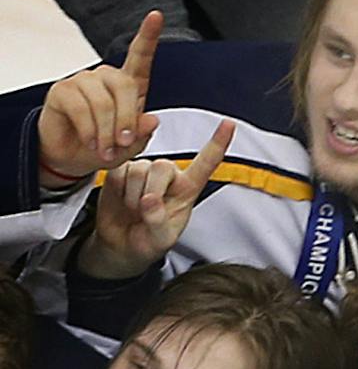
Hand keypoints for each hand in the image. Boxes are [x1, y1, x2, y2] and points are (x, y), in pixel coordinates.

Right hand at [37, 10, 162, 184]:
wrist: (73, 157)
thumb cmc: (107, 148)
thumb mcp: (131, 147)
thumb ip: (143, 134)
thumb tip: (152, 119)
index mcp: (130, 86)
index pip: (140, 57)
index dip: (148, 36)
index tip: (156, 15)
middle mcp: (106, 77)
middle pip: (125, 86)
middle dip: (128, 119)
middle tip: (124, 143)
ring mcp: (83, 80)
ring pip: (103, 102)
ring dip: (107, 132)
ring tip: (106, 150)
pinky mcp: (62, 90)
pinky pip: (81, 109)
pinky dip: (90, 131)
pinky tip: (90, 142)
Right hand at [78, 118, 235, 280]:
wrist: (122, 244)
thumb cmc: (149, 240)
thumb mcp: (161, 238)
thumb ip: (158, 221)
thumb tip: (149, 201)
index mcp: (188, 188)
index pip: (205, 164)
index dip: (217, 143)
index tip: (230, 124)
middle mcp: (168, 174)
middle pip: (161, 167)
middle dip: (151, 192)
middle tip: (144, 213)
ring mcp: (143, 170)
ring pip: (138, 170)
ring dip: (132, 196)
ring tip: (134, 211)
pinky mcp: (120, 170)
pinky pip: (118, 172)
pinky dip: (117, 191)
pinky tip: (121, 202)